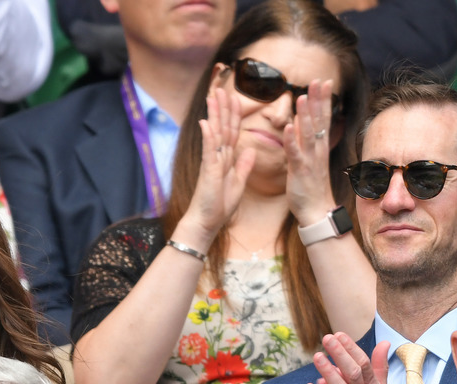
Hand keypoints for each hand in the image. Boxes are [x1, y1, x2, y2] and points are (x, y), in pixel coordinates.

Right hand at [175, 88, 255, 249]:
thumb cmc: (219, 206)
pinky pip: (209, 150)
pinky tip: (207, 121)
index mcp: (226, 159)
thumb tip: (250, 151)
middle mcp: (217, 157)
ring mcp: (211, 162)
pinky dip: (208, 135)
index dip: (234, 115)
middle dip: (223, 108)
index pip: (231, 132)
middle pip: (222, 127)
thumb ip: (243, 166)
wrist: (207, 223)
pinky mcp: (208, 170)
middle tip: (223, 87)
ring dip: (215, 114)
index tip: (236, 98)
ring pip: (215, 133)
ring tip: (214, 96)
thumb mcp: (238, 183)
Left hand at [285, 79, 337, 226]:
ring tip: (302, 97)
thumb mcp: (309, 160)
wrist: (316, 211)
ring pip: (308, 134)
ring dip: (305, 115)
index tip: (323, 81)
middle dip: (318, 100)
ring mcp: (309, 160)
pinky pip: (295, 153)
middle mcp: (317, 151)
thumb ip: (305, 141)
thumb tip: (300, 123)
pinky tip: (288, 127)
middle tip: (318, 80)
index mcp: (319, 147)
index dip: (322, 100)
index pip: (322, 118)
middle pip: (319, 121)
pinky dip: (291, 140)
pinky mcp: (299, 171)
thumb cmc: (311, 186)